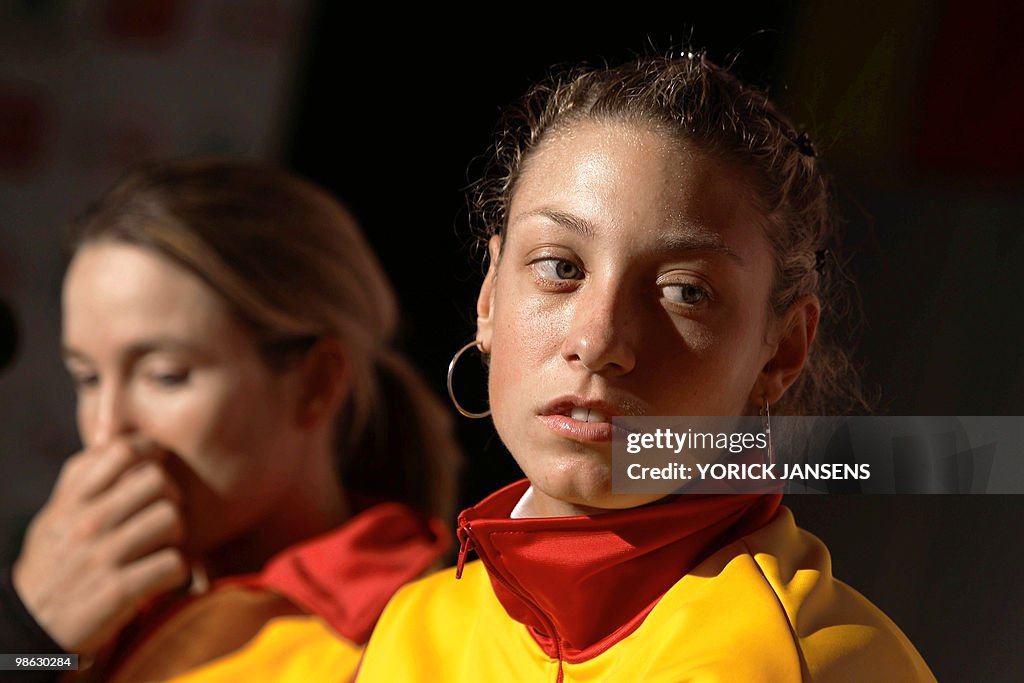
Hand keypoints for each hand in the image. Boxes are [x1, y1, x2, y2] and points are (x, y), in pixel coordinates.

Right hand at [12, 438, 188, 652]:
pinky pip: (173, 563)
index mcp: (71, 503)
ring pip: (170, 519)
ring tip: (163, 547)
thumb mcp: (54, 520)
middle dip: (171, 497)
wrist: (29, 629)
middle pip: (156, 481)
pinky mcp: (119, 590)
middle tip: (164, 514)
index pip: (120, 452)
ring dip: (176, 535)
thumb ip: (82, 484)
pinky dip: (176, 571)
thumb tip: (113, 443)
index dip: (150, 451)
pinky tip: (162, 576)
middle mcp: (86, 524)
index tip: (158, 465)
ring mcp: (102, 556)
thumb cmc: (52, 568)